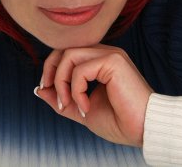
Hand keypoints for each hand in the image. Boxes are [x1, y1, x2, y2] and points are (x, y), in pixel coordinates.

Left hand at [34, 44, 152, 146]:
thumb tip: (39, 89)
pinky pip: (80, 69)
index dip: (52, 69)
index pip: (67, 52)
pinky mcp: (113, 61)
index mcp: (100, 61)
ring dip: (61, 83)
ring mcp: (111, 55)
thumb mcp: (81, 109)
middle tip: (53, 95)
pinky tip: (86, 106)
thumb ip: (62, 98)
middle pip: (64, 49)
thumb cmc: (119, 122)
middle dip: (51, 71)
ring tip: (69, 104)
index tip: (47, 90)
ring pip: (69, 55)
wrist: (142, 130)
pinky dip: (75, 90)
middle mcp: (106, 54)